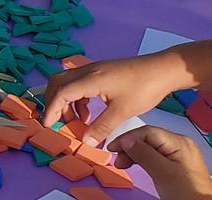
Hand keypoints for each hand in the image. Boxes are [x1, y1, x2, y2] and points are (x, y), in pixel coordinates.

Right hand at [42, 52, 185, 147]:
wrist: (163, 70)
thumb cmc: (144, 88)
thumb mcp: (123, 112)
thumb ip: (102, 127)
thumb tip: (85, 141)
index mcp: (90, 79)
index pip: (61, 93)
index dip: (52, 110)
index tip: (48, 125)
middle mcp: (88, 71)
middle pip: (57, 83)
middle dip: (54, 103)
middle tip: (59, 122)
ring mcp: (94, 70)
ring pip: (68, 83)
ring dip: (66, 101)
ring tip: (78, 121)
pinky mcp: (101, 72)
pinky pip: (79, 83)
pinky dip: (78, 98)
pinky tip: (89, 112)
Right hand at [109, 127, 211, 199]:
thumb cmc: (187, 192)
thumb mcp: (162, 172)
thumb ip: (144, 154)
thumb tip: (126, 140)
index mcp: (178, 142)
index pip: (147, 132)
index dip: (127, 138)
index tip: (112, 148)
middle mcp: (179, 144)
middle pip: (148, 138)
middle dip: (130, 147)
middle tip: (118, 161)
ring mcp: (179, 154)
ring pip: (151, 147)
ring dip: (135, 154)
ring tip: (124, 165)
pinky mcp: (177, 164)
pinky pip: (156, 156)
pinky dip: (143, 160)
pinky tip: (137, 165)